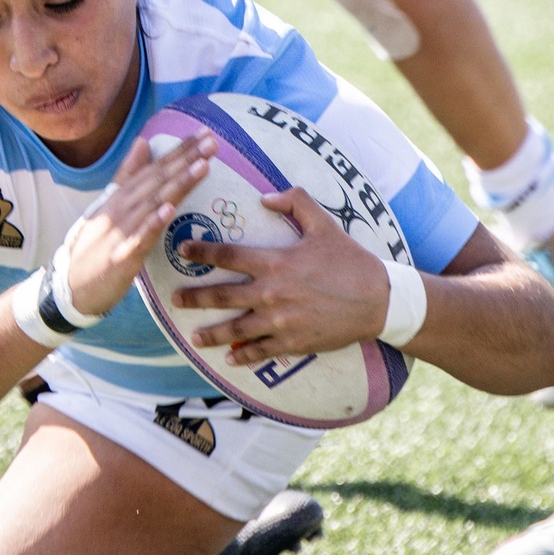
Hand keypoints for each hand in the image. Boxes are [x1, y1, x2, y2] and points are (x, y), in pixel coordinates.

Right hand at [59, 132, 216, 317]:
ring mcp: (121, 232)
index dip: (180, 151)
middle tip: (212, 141)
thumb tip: (143, 142)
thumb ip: (128, 175)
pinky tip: (169, 211)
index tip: (204, 133)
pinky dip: (153, 223)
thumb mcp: (111, 205)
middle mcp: (123, 208)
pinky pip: (139, 239)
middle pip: (159, 180)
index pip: (155, 168)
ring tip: (201, 166)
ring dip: (178, 184)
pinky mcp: (120, 257)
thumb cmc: (96, 244)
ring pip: (153, 204)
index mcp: (123, 196)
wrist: (70, 284)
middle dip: (186, 160)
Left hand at [171, 188, 393, 366]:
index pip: (227, 255)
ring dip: (212, 334)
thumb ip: (294, 202)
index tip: (181, 250)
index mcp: (275, 262)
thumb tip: (264, 197)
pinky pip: (260, 351)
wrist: (378, 299)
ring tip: (194, 337)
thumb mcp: (324, 223)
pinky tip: (230, 357)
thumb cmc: (350, 259)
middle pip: (222, 296)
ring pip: (236, 329)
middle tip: (174, 300)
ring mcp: (280, 322)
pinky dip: (243, 355)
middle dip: (194, 298)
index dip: (201, 251)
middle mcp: (271, 293)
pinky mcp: (293, 343)